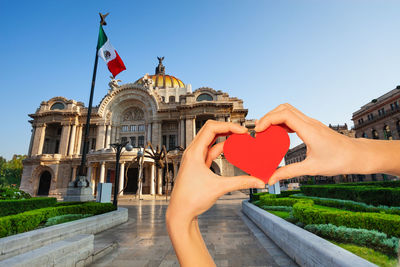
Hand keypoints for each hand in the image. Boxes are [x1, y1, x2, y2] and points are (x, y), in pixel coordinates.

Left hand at [166, 120, 264, 266]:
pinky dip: (222, 149)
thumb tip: (259, 181)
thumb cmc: (191, 200)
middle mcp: (192, 152)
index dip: (228, 126)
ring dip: (225, 138)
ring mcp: (195, 158)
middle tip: (243, 132)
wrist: (180, 213)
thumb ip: (241, 182)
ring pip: (211, 141)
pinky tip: (232, 150)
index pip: (211, 128)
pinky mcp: (198, 165)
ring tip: (240, 139)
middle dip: (228, 128)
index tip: (243, 131)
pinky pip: (211, 151)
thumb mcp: (219, 188)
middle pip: (210, 130)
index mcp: (194, 152)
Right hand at [254, 103, 369, 184]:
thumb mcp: (311, 169)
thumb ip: (288, 172)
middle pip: (283, 108)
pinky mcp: (312, 126)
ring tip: (265, 131)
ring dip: (274, 117)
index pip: (284, 115)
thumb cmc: (338, 161)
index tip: (258, 131)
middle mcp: (309, 122)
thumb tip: (270, 179)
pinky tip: (278, 134)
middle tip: (259, 130)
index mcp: (309, 130)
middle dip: (268, 116)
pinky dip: (282, 121)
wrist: (357, 155)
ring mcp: (311, 122)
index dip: (267, 120)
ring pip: (288, 110)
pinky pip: (294, 117)